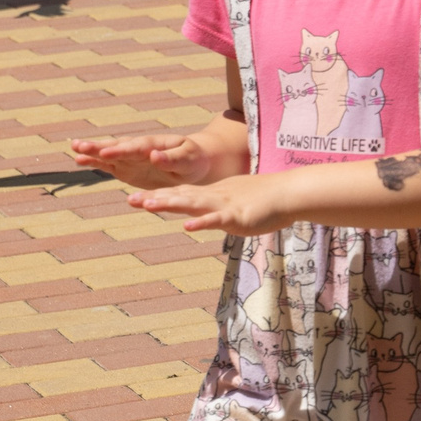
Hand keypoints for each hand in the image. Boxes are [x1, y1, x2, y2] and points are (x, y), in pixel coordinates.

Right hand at [69, 132, 220, 191]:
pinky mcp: (126, 168)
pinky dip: (95, 162)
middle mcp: (138, 149)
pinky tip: (79, 160)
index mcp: (155, 144)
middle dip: (98, 147)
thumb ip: (172, 159)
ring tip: (74, 149)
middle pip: (117, 147)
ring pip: (108, 154)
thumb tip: (154, 155)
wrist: (191, 164)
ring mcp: (130, 158)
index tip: (105, 152)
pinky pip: (109, 165)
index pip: (135, 148)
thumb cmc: (192, 160)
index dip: (120, 150)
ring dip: (92, 152)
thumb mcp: (188, 160)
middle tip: (79, 145)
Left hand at [126, 173, 290, 235]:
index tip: (135, 198)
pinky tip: (187, 227)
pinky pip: (217, 220)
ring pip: (193, 204)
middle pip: (180, 197)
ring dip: (170, 204)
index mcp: (213, 195)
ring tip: (148, 204)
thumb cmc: (267, 199)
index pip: (181, 194)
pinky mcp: (238, 216)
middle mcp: (214, 198)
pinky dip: (202, 223)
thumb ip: (220, 209)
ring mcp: (224, 206)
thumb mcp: (237, 202)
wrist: (290, 193)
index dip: (158, 196)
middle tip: (130, 200)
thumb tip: (208, 215)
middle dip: (155, 199)